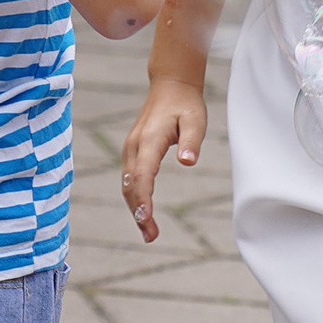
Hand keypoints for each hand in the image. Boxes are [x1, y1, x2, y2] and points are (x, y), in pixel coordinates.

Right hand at [121, 77, 207, 242]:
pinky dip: (134, 197)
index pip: (142, 175)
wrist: (171, 86)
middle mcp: (134, 146)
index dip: (143, 199)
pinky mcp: (133, 151)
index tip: (147, 220)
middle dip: (138, 212)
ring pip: (127, 184)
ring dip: (135, 208)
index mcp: (149, 140)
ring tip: (148, 231)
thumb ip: (191, 142)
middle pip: (130, 185)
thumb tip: (188, 162)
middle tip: (150, 236)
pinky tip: (143, 212)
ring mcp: (131, 149)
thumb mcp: (195, 121)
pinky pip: (130, 179)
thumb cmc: (185, 105)